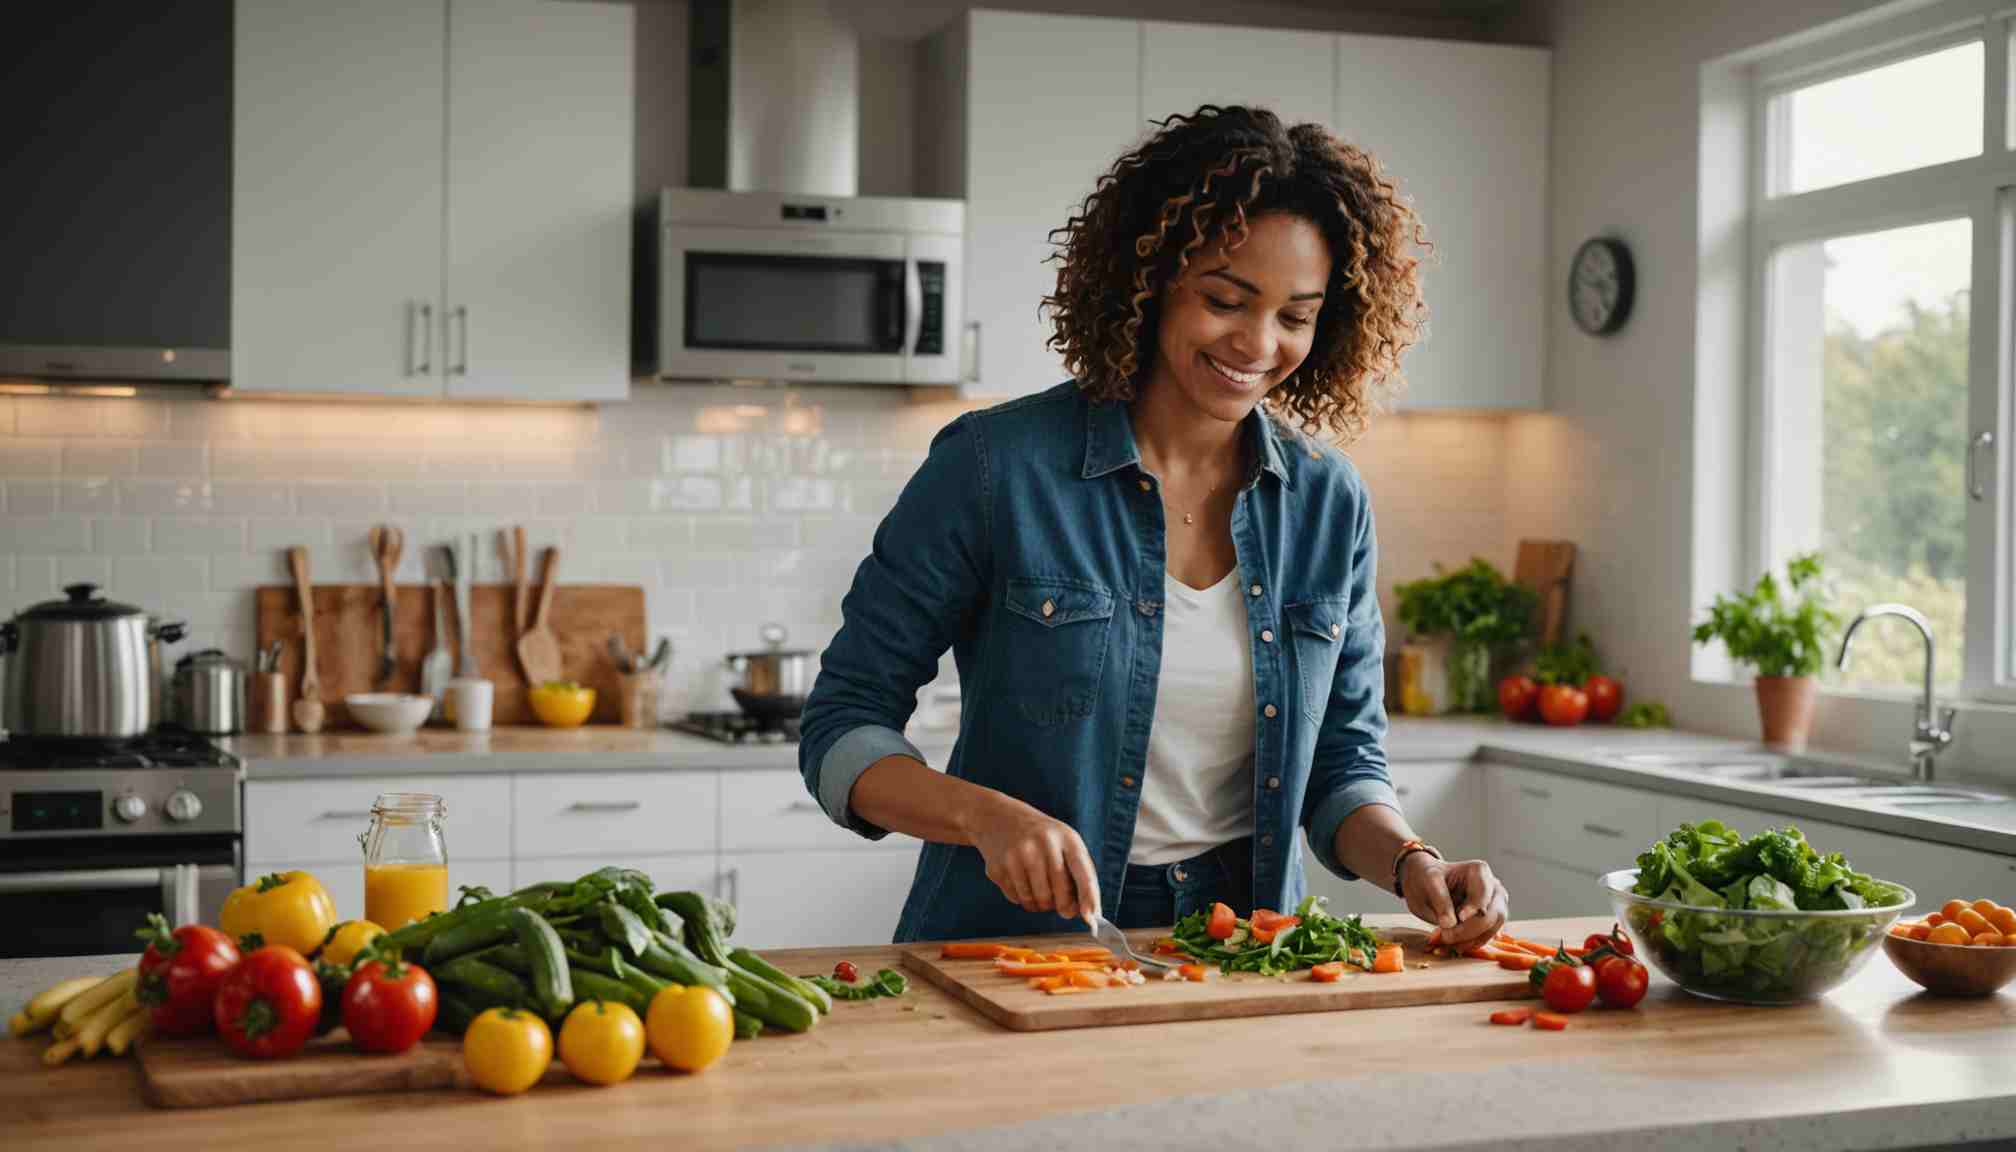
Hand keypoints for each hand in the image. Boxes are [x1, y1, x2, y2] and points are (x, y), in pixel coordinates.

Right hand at [961, 791, 1100, 919]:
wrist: (998, 818)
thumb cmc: (1041, 836)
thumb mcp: (1065, 842)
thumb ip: (1079, 874)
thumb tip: (1089, 914)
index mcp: (1066, 837)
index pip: (1083, 872)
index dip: (1089, 897)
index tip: (1091, 918)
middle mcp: (1042, 843)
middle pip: (1059, 893)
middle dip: (1062, 906)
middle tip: (1061, 906)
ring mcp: (1018, 854)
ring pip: (1037, 900)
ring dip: (1040, 904)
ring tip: (1039, 888)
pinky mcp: (998, 867)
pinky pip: (1017, 899)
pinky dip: (1023, 899)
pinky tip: (1021, 881)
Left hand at [1401, 855, 1507, 948]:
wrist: (1424, 884)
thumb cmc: (1427, 878)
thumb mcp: (1428, 883)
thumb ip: (1440, 900)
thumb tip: (1450, 924)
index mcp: (1479, 871)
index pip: (1484, 893)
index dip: (1474, 907)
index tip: (1460, 918)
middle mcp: (1493, 888)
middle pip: (1493, 914)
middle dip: (1469, 929)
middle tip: (1445, 936)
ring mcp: (1494, 906)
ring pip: (1491, 929)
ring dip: (1469, 940)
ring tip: (1445, 943)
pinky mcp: (1489, 922)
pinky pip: (1484, 937)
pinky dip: (1467, 944)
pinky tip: (1450, 947)